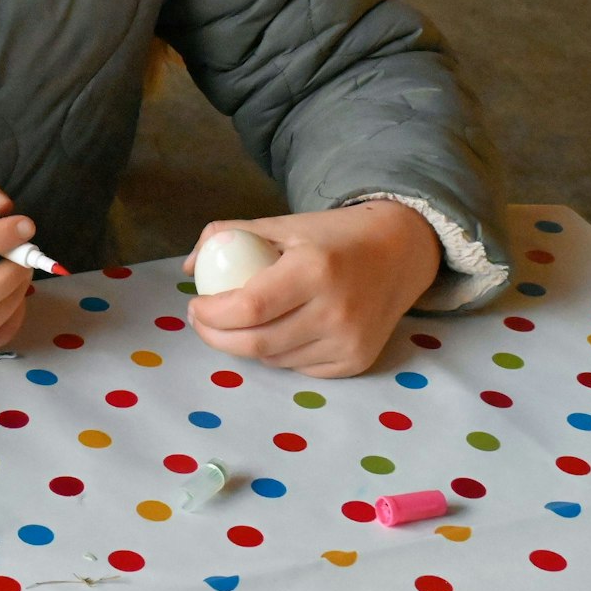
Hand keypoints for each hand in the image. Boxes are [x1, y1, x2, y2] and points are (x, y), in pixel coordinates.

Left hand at [185, 201, 441, 377]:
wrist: (400, 252)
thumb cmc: (333, 236)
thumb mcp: (282, 223)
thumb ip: (229, 235)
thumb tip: (189, 269)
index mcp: (314, 270)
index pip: (249, 307)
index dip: (212, 314)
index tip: (194, 306)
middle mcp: (335, 310)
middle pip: (257, 342)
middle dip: (217, 337)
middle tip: (202, 322)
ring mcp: (349, 341)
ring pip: (274, 359)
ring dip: (246, 345)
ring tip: (240, 322)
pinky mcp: (357, 361)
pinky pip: (299, 368)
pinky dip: (278, 354)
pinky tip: (279, 331)